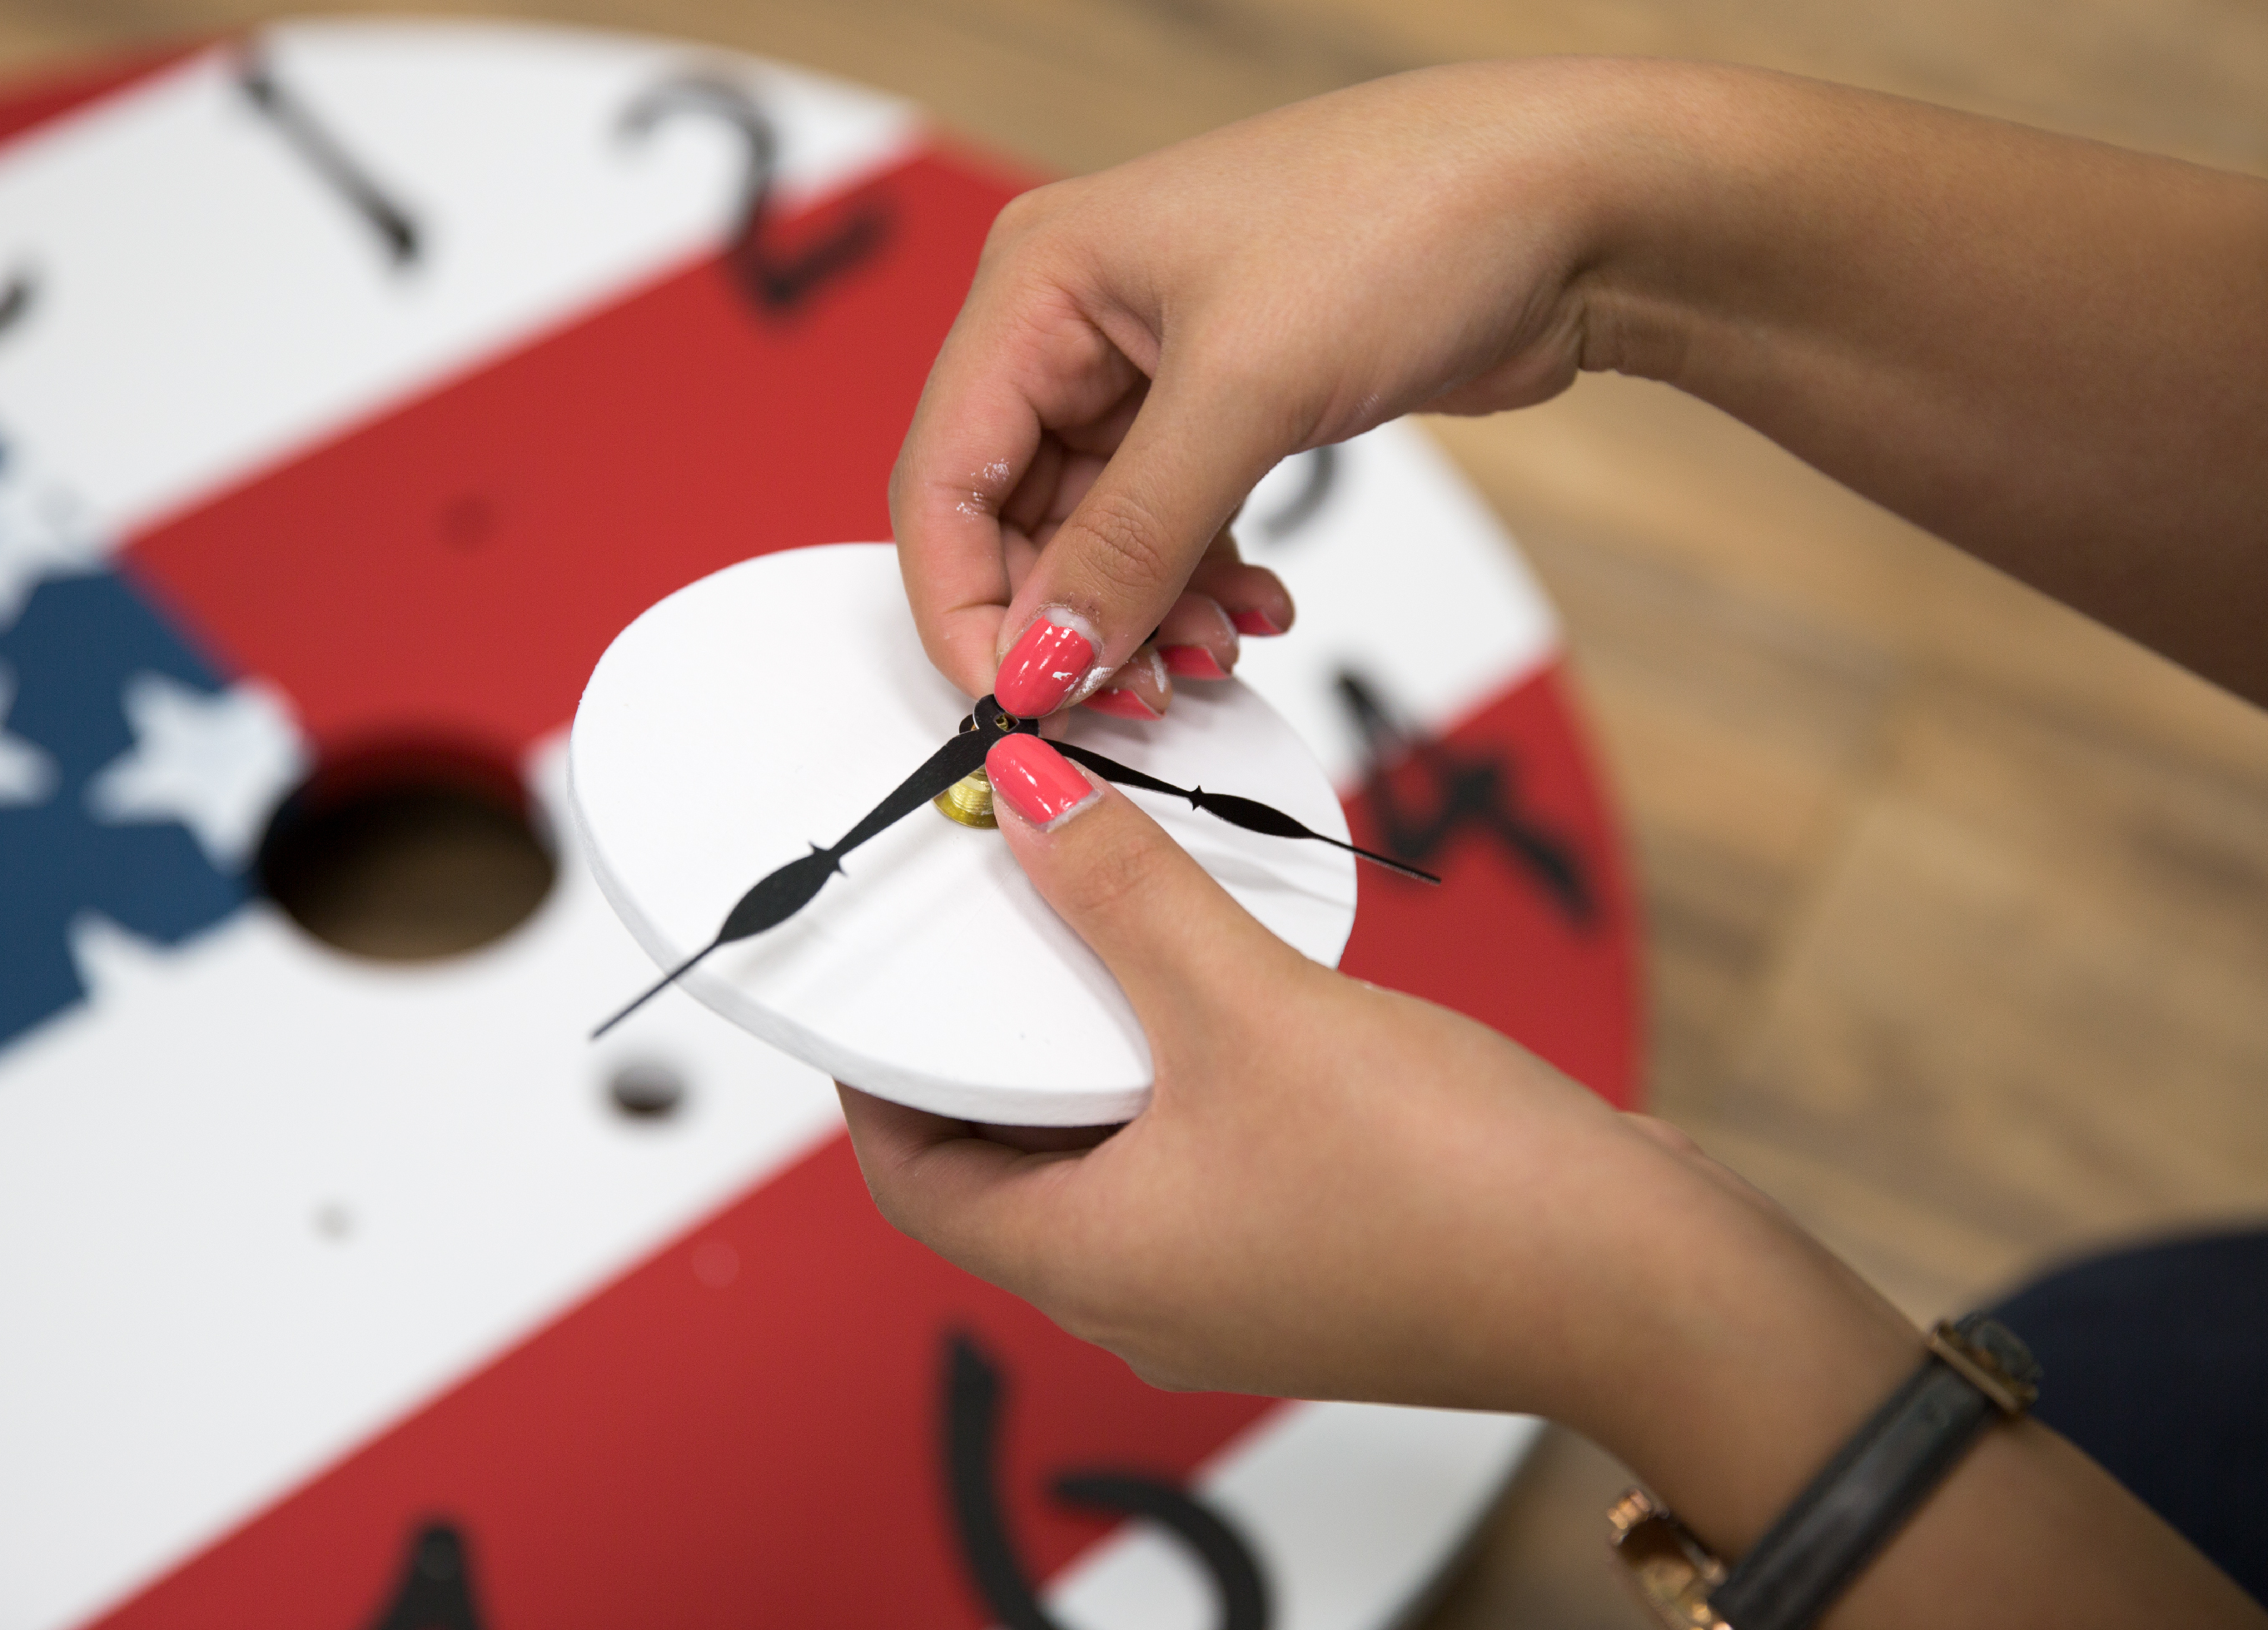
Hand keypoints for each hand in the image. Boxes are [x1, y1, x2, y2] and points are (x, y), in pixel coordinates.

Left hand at [838, 737, 2267, 1628]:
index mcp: (1093, 1267)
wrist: (1646, 1286)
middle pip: (1005, 1165)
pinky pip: (1206, 1159)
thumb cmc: (1453, 1190)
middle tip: (993, 923)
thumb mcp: (1253, 1009)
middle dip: (990, 1045)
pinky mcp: (1318, 1257)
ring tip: (1108, 929)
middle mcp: (1147, 1296)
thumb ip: (1127, 893)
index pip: (911, 1178)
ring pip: (1111, 1157)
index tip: (883, 975)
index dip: (877, 1074)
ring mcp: (1236, 1286)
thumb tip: (1026, 796)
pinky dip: (1189, 1074)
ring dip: (1096, 1051)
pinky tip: (1228, 985)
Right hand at [889, 60, 1630, 718]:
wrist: (1574, 201)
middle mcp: (1074, 323)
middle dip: (1071, 622)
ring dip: (1146, 616)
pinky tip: (1258, 608)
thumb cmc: (1410, 213)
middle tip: (1143, 694)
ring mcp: (1148, 369)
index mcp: (1038, 282)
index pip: (941, 479)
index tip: (1019, 703)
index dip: (965, 607)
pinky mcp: (1222, 408)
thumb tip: (1044, 660)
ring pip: (1094, 541)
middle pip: (1011, 522)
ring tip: (1219, 648)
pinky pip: (1167, 532)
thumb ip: (1131, 543)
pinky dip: (1201, 586)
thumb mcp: (1246, 393)